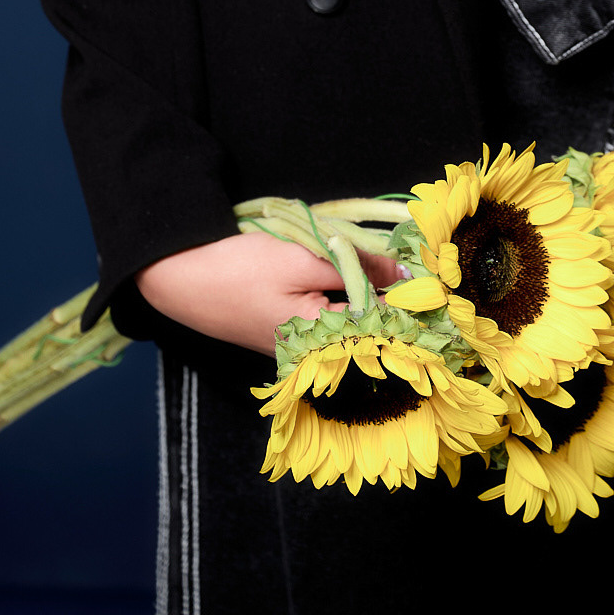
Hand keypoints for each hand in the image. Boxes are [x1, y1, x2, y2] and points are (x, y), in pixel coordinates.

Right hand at [134, 230, 404, 357]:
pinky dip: (342, 300)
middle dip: (390, 299)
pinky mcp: (285, 336)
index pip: (383, 326)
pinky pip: (326, 320)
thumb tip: (403, 274)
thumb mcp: (302, 260)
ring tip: (387, 270)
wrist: (180, 279)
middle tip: (412, 267)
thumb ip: (354, 268)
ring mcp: (298, 347)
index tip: (433, 280)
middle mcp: (313, 354)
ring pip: (348, 322)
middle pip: (366, 327)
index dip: (409, 301)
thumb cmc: (241, 269)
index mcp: (321, 340)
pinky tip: (350, 278)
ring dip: (367, 297)